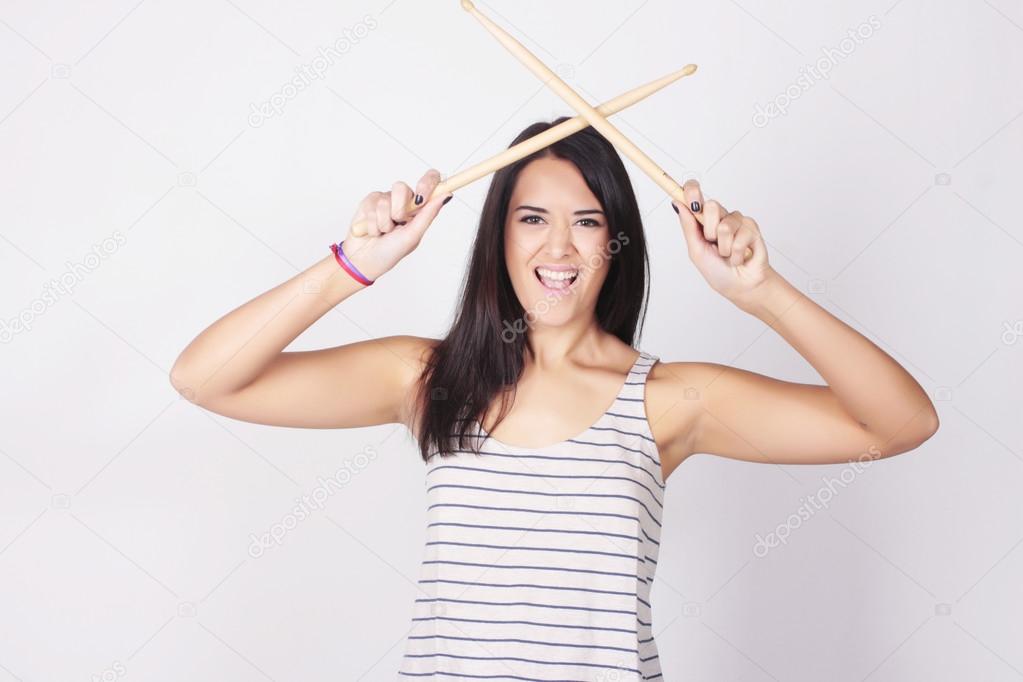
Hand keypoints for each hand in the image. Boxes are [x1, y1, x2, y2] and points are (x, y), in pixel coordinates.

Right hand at [341, 169, 451, 280]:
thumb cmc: (391, 252)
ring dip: (384, 221)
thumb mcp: (413, 236)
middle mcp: (403, 201)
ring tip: (384, 232)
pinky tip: (373, 231)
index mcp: (419, 209)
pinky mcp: (370, 202)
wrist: (365, 261)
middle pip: (402, 187)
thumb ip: (428, 214)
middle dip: (398, 210)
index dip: (427, 183)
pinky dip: (373, 223)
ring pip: (386, 198)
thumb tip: (446, 195)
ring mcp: (386, 200)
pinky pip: (372, 204)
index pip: (429, 182)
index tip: (420, 198)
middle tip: (397, 224)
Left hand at [671, 179, 772, 308]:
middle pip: (711, 205)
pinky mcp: (752, 228)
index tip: (688, 192)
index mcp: (702, 221)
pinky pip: (740, 235)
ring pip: (725, 224)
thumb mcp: (696, 251)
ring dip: (724, 247)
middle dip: (709, 230)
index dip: (691, 190)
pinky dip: (736, 252)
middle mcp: (720, 217)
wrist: (741, 286)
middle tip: (713, 244)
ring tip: (727, 255)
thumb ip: (688, 228)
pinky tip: (739, 257)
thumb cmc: (718, 271)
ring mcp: (736, 221)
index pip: (695, 196)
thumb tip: (677, 204)